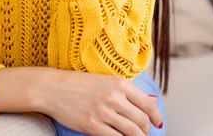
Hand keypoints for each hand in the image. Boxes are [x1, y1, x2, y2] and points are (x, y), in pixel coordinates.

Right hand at [0, 67, 162, 135]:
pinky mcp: (92, 126)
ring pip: (132, 131)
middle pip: (142, 120)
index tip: (158, 123)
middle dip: (147, 130)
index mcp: (120, 84)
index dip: (156, 116)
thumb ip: (125, 92)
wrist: (53, 88)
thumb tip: (147, 104)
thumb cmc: (80, 84)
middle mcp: (114, 98)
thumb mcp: (106, 81)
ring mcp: (103, 112)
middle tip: (145, 132)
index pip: (148, 104)